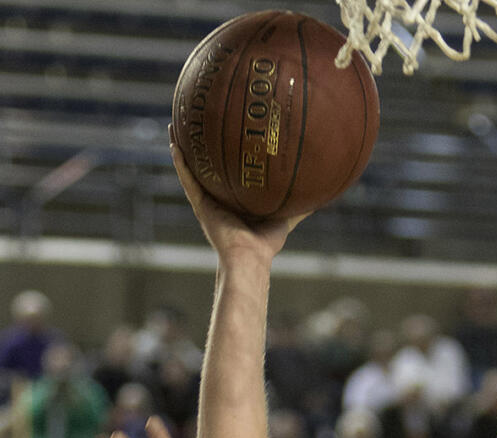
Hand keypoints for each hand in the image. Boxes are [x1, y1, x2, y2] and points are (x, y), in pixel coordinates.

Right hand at [169, 127, 308, 263]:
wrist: (249, 256)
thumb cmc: (265, 243)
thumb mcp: (285, 219)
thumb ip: (299, 207)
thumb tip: (322, 194)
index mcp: (234, 200)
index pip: (227, 172)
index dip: (224, 155)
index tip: (225, 132)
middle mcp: (217, 198)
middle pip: (206, 165)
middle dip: (200, 146)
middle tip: (196, 122)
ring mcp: (206, 201)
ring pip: (191, 169)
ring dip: (182, 148)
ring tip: (175, 125)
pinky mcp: (200, 205)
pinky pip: (188, 180)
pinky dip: (180, 164)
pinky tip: (175, 145)